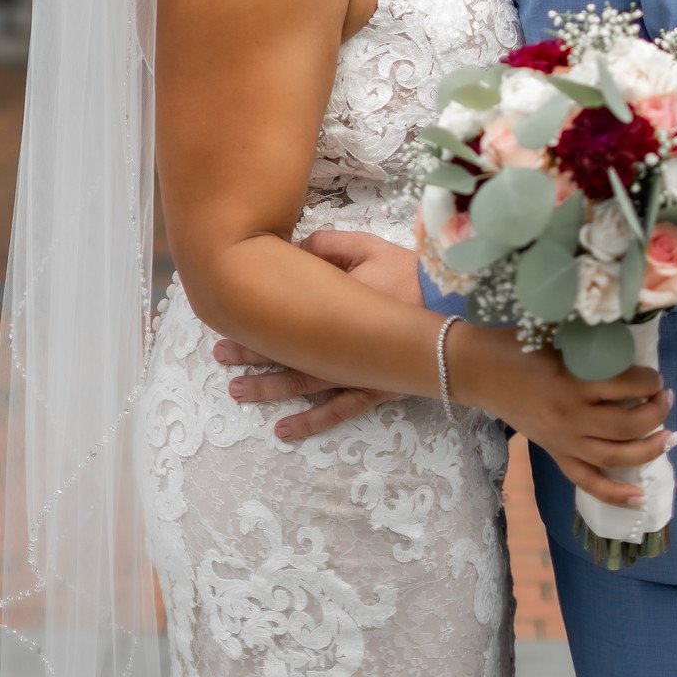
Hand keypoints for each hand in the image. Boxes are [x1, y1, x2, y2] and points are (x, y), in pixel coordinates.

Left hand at [212, 228, 419, 441]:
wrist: (456, 310)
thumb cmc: (411, 276)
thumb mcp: (367, 247)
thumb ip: (327, 246)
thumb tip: (297, 252)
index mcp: (332, 307)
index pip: (283, 316)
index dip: (253, 320)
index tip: (226, 318)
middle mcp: (336, 347)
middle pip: (284, 351)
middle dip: (250, 353)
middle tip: (219, 354)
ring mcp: (353, 373)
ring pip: (301, 385)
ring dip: (267, 389)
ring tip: (237, 392)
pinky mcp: (373, 389)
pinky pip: (338, 411)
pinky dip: (311, 422)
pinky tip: (284, 431)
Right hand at [451, 327, 676, 509]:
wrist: (478, 369)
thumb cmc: (518, 344)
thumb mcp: (556, 332)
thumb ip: (590, 341)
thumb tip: (630, 341)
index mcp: (573, 381)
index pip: (627, 386)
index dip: (650, 380)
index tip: (655, 374)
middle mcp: (572, 416)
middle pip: (629, 425)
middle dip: (657, 412)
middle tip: (667, 397)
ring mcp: (564, 441)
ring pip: (617, 457)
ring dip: (650, 449)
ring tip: (669, 435)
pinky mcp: (555, 454)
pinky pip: (588, 482)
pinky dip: (616, 494)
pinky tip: (641, 496)